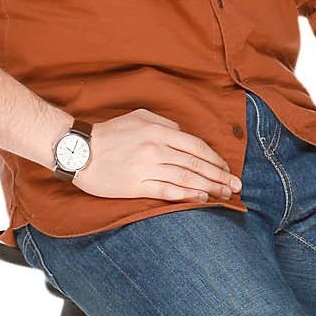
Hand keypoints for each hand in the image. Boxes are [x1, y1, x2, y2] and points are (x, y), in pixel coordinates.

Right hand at [70, 108, 242, 203]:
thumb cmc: (109, 133)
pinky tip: (202, 198)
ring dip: (209, 187)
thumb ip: (164, 124)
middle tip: (237, 186)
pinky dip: (187, 195)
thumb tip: (184, 136)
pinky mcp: (136, 186)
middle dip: (220, 176)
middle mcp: (155, 149)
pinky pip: (167, 191)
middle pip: (195, 164)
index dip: (214, 158)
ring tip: (224, 195)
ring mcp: (146, 168)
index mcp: (157, 131)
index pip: (195, 146)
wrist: (78, 150)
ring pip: (186, 178)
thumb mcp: (138, 116)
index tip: (227, 168)